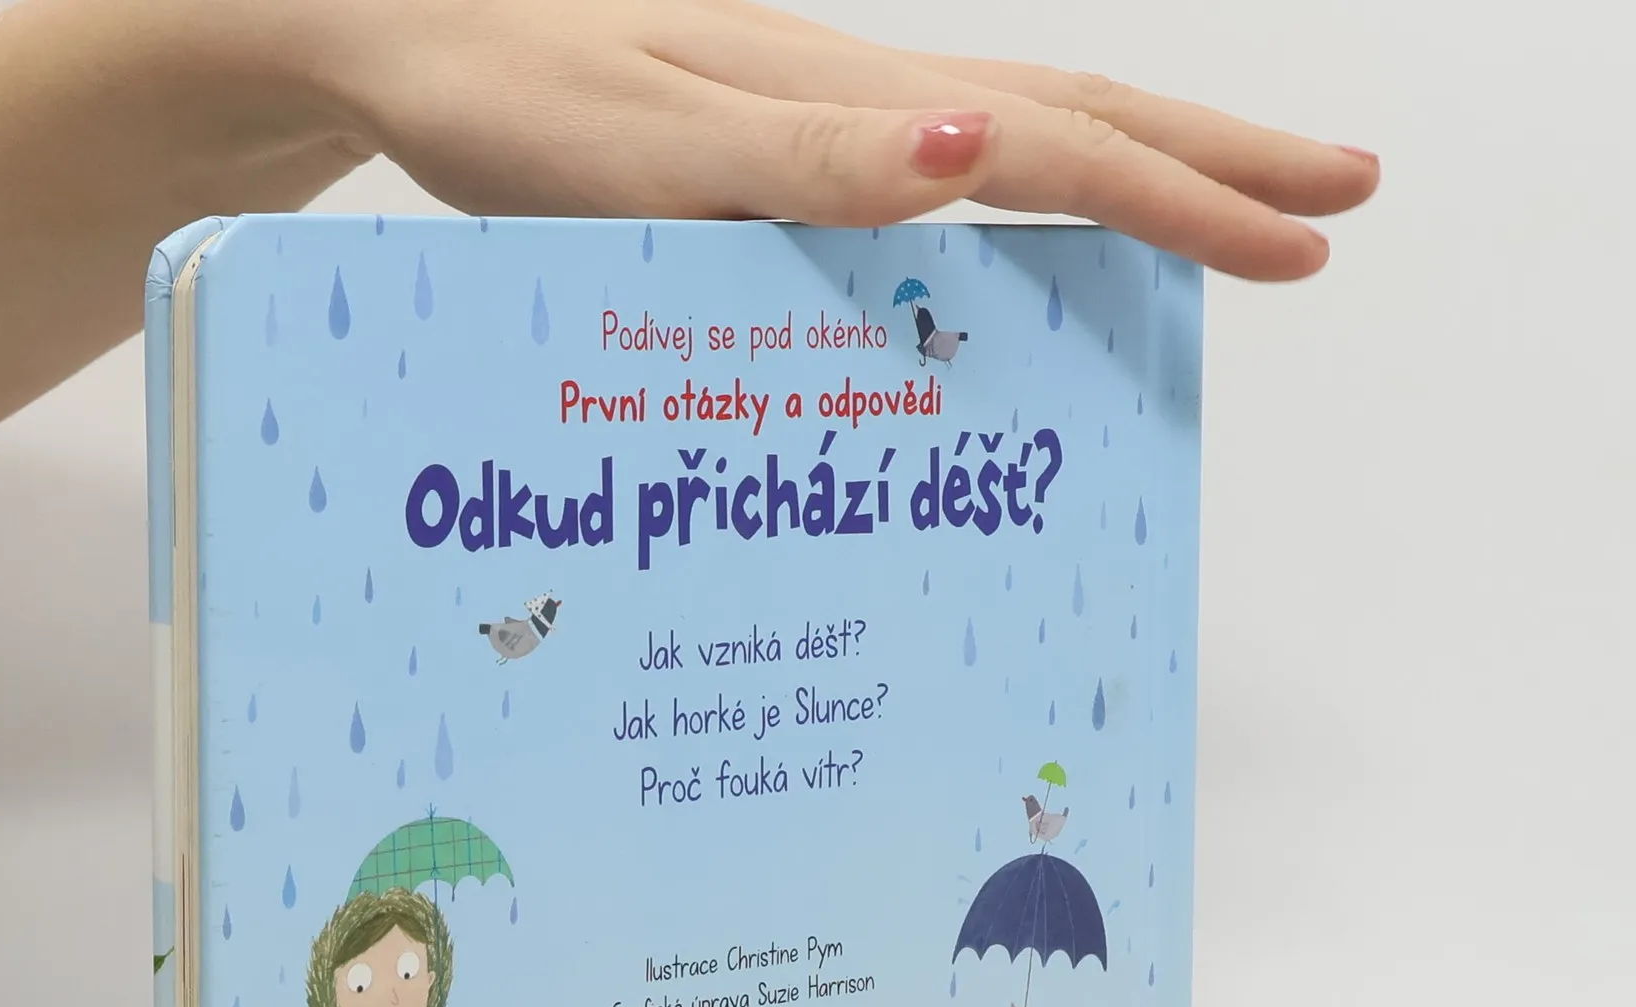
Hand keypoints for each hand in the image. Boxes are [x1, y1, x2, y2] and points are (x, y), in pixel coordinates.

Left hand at [295, 0, 1375, 279]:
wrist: (401, 30)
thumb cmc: (505, 92)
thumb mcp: (651, 148)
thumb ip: (809, 162)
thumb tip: (977, 152)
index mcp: (851, 105)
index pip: (1062, 147)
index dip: (1191, 197)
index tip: (1308, 240)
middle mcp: (860, 99)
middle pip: (1079, 116)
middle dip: (1216, 164)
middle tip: (1339, 204)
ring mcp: (825, 112)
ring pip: (1022, 134)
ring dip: (1142, 171)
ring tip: (1236, 209)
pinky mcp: (779, 135)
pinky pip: (943, 166)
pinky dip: (1028, 194)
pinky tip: (1037, 224)